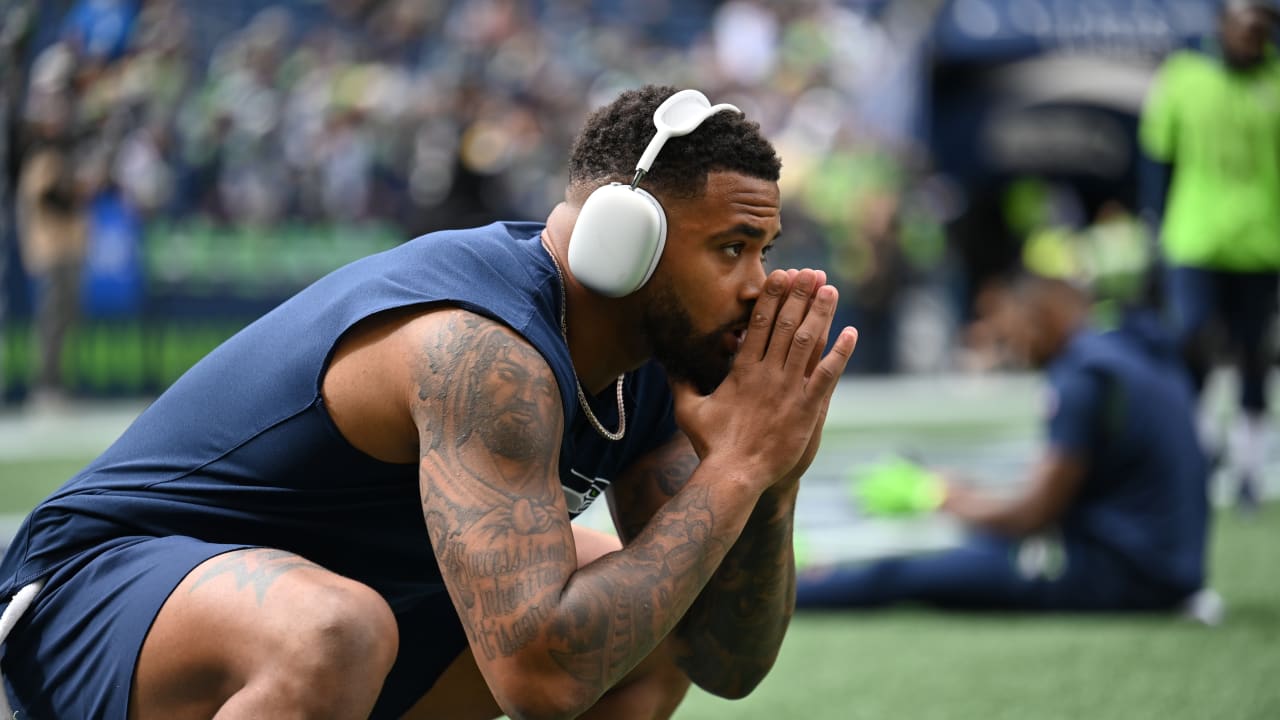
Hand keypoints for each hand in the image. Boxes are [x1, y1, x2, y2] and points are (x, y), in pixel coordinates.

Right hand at [671, 268, 856, 495]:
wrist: (734, 474)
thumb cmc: (711, 445)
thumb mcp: (688, 410)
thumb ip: (681, 382)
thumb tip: (665, 363)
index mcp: (742, 370)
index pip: (759, 324)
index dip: (773, 297)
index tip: (782, 275)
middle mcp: (767, 373)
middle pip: (786, 325)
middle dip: (799, 295)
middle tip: (811, 272)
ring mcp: (788, 389)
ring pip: (808, 342)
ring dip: (821, 314)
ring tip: (830, 290)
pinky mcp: (807, 409)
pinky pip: (827, 375)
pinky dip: (840, 354)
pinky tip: (851, 333)